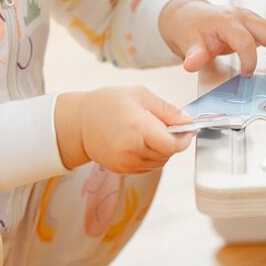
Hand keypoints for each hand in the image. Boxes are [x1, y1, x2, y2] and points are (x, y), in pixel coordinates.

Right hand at [55, 87, 194, 174]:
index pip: (172, 144)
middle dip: (173, 141)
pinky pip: (147, 167)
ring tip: (151, 133)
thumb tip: (187, 120)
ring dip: (162, 150)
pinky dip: (151, 157)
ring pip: (159, 162)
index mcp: (138, 127)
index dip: (183, 138)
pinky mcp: (122, 170)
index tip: (186, 129)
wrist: (78, 123)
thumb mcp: (139, 94)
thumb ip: (166, 109)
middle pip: (167, 154)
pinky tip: (141, 142)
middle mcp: (132, 149)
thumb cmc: (108, 103)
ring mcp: (126, 163)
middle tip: (168, 127)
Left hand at [159, 0, 265, 76]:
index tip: (247, 75)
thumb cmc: (190, 26)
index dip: (248, 59)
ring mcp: (250, 20)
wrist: (190, 14)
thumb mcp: (187, 40)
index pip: (244, 39)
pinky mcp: (254, 26)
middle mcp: (242, 17)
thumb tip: (192, 63)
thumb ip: (193, 53)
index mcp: (226, 20)